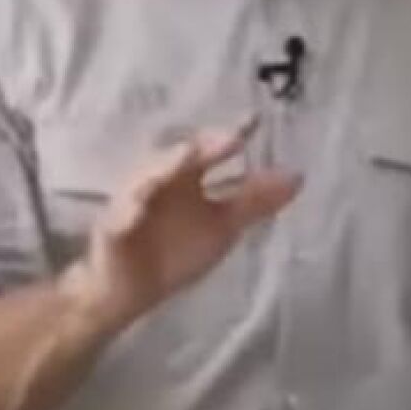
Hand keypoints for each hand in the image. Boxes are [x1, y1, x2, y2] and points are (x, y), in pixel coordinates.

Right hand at [80, 116, 298, 327]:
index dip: (232, 136)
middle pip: (179, 159)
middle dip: (202, 147)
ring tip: (187, 155)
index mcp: (186, 178)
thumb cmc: (175, 251)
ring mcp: (133, 204)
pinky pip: (117, 221)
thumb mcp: (223, 226)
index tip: (255, 119)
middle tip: (231, 137)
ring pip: (146, 181)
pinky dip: (127, 213)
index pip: (210, 152)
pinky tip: (136, 209)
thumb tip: (298, 176)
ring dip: (164, 167)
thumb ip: (256, 201)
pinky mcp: (111, 230)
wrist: (127, 290)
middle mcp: (159, 182)